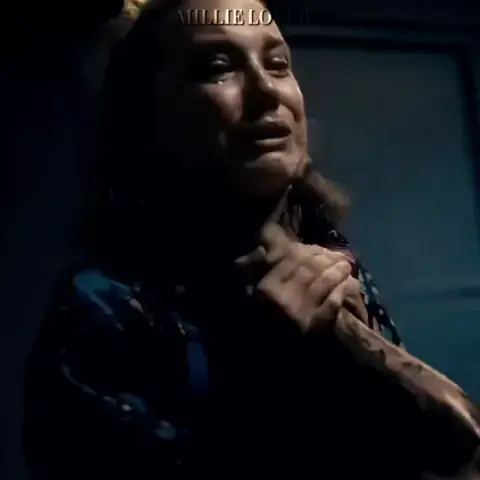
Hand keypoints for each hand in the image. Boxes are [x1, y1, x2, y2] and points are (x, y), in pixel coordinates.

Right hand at [237, 223, 367, 332]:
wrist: (283, 368)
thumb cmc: (270, 327)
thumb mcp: (258, 298)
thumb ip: (264, 273)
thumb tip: (272, 249)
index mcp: (265, 288)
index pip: (290, 260)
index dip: (309, 252)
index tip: (320, 250)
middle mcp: (281, 298)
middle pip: (309, 269)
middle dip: (326, 259)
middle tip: (340, 257)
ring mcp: (299, 313)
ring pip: (322, 282)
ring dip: (338, 272)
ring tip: (346, 268)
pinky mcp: (316, 328)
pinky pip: (333, 302)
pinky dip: (343, 291)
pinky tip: (350, 285)